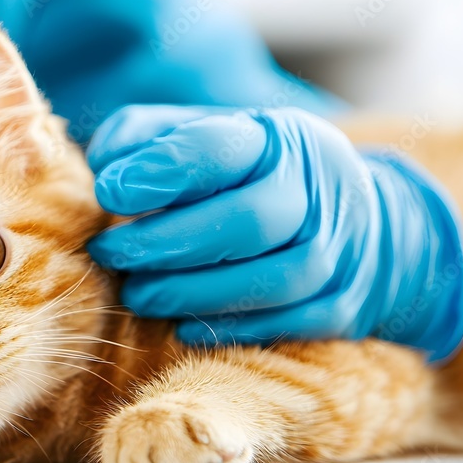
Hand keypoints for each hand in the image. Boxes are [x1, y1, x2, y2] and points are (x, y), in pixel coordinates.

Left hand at [87, 105, 462, 360]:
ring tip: (137, 296)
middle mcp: (319, 188)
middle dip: (166, 243)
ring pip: (274, 281)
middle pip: (248, 222)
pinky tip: (182, 327)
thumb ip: (143, 139)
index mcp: (277, 138)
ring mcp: (341, 248)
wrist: (358, 216)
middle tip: (109, 254)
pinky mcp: (345, 302)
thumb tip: (105, 167)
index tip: (108, 192)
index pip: (220, 148)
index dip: (160, 172)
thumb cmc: (247, 174)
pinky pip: (291, 323)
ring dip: (193, 294)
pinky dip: (233, 328)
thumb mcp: (200, 134)